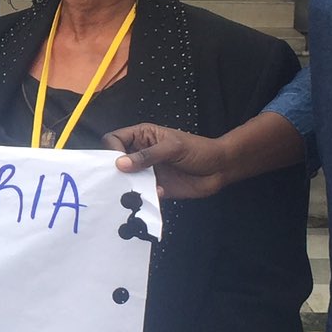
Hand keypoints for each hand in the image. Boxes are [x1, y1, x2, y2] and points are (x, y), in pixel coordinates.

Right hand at [105, 124, 230, 199]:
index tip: (117, 163)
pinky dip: (144, 195)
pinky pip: (140, 193)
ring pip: (126, 179)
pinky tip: (158, 191)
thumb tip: (120, 164)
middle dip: (116, 171)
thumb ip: (147, 155)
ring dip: (129, 185)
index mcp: (142, 136)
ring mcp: (147, 171)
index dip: (111, 150)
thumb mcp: (173, 148)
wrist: (219, 169)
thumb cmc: (199, 150)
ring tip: (137, 189)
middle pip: (115, 161)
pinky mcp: (154, 187)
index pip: (114, 139)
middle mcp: (141, 153)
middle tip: (121, 180)